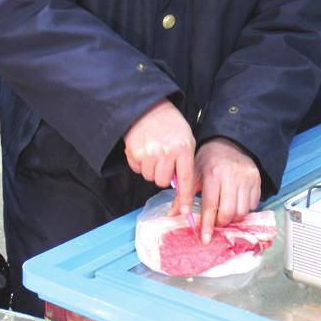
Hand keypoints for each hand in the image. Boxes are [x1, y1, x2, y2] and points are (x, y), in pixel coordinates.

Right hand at [123, 99, 194, 216]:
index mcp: (183, 149)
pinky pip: (137, 169)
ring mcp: (148, 153)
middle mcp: (166, 152)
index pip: (185, 179)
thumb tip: (179, 188)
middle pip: (162, 182)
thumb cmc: (170, 125)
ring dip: (151, 169)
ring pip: (149, 177)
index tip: (184, 212)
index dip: (184, 197)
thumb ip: (185, 163)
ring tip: (154, 152)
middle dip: (163, 174)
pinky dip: (140, 163)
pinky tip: (144, 150)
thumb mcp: (186, 139)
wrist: (148, 108)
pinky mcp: (134, 153)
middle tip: (164, 160)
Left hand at [194, 138, 260, 243]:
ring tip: (225, 212)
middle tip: (216, 221)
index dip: (208, 225)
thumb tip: (174, 215)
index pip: (210, 205)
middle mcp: (232, 176)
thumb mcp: (194, 173)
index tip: (205, 239)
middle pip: (229, 212)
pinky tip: (236, 203)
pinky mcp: (257, 180)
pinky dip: (244, 209)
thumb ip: (184, 194)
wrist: (230, 143)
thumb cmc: (209, 160)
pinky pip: (253, 205)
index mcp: (213, 173)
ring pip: (242, 212)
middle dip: (221, 222)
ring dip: (233, 218)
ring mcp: (247, 178)